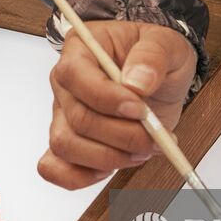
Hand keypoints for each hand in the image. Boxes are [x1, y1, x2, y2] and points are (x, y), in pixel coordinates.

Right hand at [39, 21, 196, 189]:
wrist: (161, 76)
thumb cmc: (156, 55)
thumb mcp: (166, 43)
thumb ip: (152, 56)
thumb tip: (137, 82)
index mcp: (80, 49)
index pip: (75, 75)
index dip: (106, 98)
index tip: (140, 109)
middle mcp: (66, 84)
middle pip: (77, 119)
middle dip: (121, 135)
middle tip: (155, 137)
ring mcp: (64, 115)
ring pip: (66, 146)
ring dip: (109, 157)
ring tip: (144, 150)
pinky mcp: (71, 143)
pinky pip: (55, 167)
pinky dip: (81, 176)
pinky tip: (111, 168)